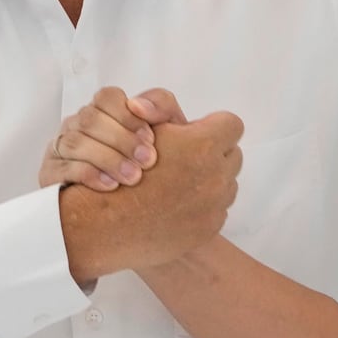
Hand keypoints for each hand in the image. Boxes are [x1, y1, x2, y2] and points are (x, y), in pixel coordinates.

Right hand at [39, 87, 180, 190]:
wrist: (140, 203)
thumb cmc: (150, 160)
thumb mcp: (167, 131)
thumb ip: (161, 106)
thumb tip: (138, 104)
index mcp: (102, 111)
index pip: (106, 97)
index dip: (127, 115)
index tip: (150, 138)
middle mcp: (77, 124)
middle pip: (91, 119)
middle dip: (122, 140)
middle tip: (147, 161)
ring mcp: (60, 147)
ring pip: (76, 142)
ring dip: (108, 159)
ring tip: (133, 177)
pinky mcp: (50, 173)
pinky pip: (62, 168)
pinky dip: (88, 174)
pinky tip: (110, 185)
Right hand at [58, 109, 244, 280]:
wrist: (105, 222)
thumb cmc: (120, 166)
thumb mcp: (139, 124)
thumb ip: (164, 107)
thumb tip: (187, 118)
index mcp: (204, 145)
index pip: (231, 125)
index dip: (213, 125)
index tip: (196, 132)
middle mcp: (216, 176)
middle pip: (232, 155)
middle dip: (214, 153)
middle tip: (186, 158)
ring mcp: (215, 206)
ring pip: (227, 184)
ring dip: (210, 180)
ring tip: (179, 183)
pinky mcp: (209, 229)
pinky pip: (217, 210)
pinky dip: (203, 207)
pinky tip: (177, 206)